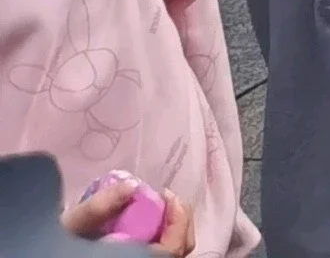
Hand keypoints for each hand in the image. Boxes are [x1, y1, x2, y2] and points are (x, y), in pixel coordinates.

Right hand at [63, 175, 192, 249]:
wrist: (42, 252)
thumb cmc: (56, 244)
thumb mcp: (71, 225)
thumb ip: (98, 207)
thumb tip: (132, 185)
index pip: (173, 248)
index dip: (179, 219)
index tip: (167, 193)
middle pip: (177, 249)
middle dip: (177, 220)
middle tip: (163, 198)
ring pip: (168, 252)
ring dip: (168, 229)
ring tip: (154, 209)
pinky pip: (156, 253)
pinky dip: (157, 239)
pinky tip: (143, 225)